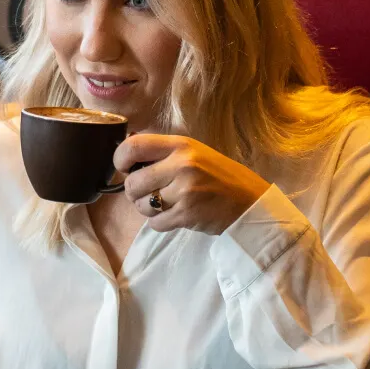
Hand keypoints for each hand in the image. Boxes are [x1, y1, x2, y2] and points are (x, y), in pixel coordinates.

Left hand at [113, 134, 270, 234]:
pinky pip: (154, 223)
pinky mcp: (187, 215)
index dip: (120, 159)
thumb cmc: (218, 176)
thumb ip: (162, 153)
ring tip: (166, 203)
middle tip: (149, 192)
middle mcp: (182, 165)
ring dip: (148, 208)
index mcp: (181, 145)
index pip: (133, 146)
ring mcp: (185, 191)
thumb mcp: (193, 153)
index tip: (124, 167)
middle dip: (135, 192)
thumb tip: (126, 156)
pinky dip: (160, 223)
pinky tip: (176, 215)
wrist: (250, 202)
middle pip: (132, 183)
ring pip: (141, 205)